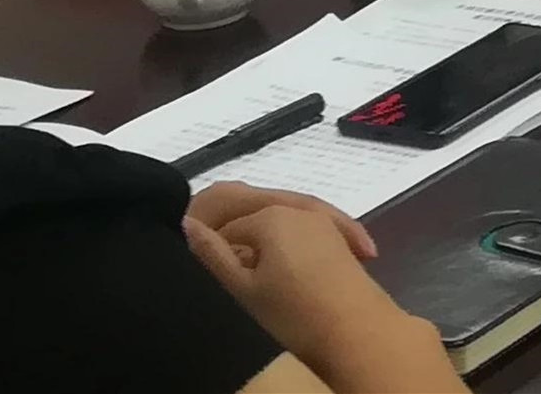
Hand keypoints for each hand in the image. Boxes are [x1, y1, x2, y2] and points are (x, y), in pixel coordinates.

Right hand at [181, 192, 448, 383]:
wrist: (355, 330)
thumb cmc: (292, 312)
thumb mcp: (242, 288)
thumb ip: (213, 254)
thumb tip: (185, 223)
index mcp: (270, 215)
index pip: (227, 230)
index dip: (217, 254)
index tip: (215, 281)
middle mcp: (298, 210)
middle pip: (256, 221)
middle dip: (241, 245)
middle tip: (234, 282)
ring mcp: (323, 222)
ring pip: (282, 226)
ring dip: (266, 249)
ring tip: (257, 283)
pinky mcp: (340, 238)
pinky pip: (304, 235)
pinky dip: (289, 251)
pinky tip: (284, 275)